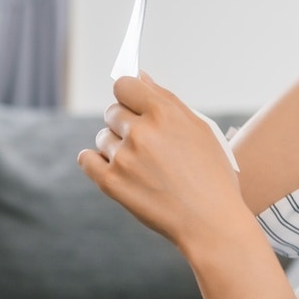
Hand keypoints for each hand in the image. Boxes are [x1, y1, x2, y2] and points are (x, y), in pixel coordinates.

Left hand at [77, 71, 247, 253]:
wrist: (212, 223)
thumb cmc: (211, 175)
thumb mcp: (200, 130)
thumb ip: (165, 99)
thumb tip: (140, 76)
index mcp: (166, 114)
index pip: (125, 85)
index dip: (129, 94)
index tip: (133, 104)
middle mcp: (142, 132)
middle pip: (112, 111)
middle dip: (125, 123)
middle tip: (144, 143)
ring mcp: (125, 158)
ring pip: (103, 137)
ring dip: (116, 146)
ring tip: (141, 165)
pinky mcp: (112, 183)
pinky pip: (86, 159)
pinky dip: (95, 161)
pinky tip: (113, 167)